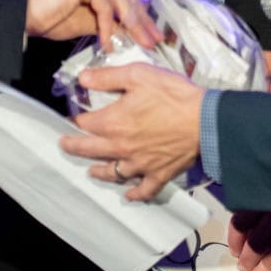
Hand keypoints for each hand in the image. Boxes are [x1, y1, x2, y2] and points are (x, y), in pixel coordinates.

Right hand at [24, 0, 159, 47]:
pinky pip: (105, 5)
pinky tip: (107, 44)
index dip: (143, 9)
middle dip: (143, 20)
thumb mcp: (90, 20)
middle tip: (154, 40)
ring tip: (140, 43)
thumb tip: (135, 29)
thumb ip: (112, 19)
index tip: (153, 30)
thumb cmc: (50, 17)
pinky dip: (108, 27)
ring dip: (132, 25)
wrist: (22, 17)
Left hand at [60, 62, 203, 200]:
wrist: (206, 120)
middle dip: (74, 147)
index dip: (77, 119)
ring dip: (99, 172)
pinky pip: (143, 189)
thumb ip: (108, 77)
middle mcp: (121, 147)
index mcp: (113, 122)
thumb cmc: (173, 95)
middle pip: (90, 150)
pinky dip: (134, 194)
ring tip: (91, 171)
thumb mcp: (138, 75)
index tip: (73, 117)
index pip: (85, 123)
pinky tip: (128, 196)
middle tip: (64, 145)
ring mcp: (140, 164)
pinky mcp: (159, 174)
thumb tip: (82, 78)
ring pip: (112, 173)